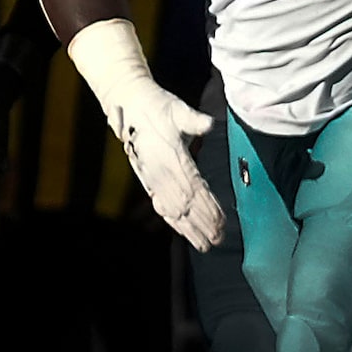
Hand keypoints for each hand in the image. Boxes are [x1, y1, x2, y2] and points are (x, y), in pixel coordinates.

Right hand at [68, 21, 224, 249]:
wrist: (130, 106)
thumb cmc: (158, 107)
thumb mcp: (177, 110)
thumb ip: (193, 120)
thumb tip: (208, 123)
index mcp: (170, 158)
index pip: (193, 189)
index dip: (207, 208)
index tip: (221, 222)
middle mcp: (160, 173)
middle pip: (185, 206)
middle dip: (202, 224)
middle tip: (219, 240)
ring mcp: (152, 179)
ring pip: (172, 211)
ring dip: (189, 229)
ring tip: (206, 245)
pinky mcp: (148, 181)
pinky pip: (161, 205)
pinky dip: (173, 222)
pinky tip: (184, 233)